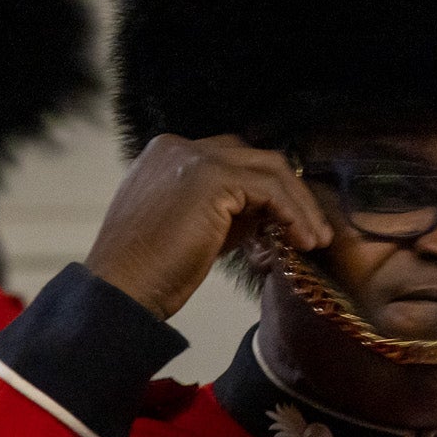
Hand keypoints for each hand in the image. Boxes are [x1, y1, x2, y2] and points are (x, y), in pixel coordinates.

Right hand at [88, 135, 331, 320]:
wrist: (121, 290)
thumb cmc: (154, 270)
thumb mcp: (197, 226)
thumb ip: (229, 208)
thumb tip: (272, 211)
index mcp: (169, 154)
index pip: (237, 160)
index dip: (272, 191)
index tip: (293, 225)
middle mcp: (178, 146)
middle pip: (257, 158)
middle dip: (293, 195)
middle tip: (315, 232)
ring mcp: (192, 157)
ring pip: (271, 171)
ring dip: (300, 207)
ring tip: (315, 241)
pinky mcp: (209, 177)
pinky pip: (270, 190)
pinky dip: (293, 215)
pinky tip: (302, 242)